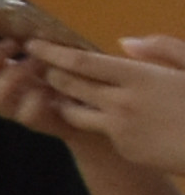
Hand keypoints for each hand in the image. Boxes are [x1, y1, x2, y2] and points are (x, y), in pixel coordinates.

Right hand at [0, 1, 79, 135]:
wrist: (97, 105)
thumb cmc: (69, 70)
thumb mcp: (49, 48)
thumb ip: (28, 36)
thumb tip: (14, 12)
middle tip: (13, 44)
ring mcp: (15, 110)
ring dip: (12, 77)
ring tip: (37, 62)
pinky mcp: (37, 123)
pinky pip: (26, 116)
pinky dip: (35, 100)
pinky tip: (50, 88)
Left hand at [39, 36, 184, 179]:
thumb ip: (162, 50)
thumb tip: (124, 43)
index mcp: (141, 77)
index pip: (81, 62)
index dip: (52, 53)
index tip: (33, 44)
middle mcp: (124, 103)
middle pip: (70, 86)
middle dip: (51, 75)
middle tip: (39, 66)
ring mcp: (121, 130)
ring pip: (75, 114)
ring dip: (64, 102)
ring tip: (60, 94)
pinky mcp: (126, 150)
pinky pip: (103, 133)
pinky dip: (99, 122)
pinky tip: (106, 117)